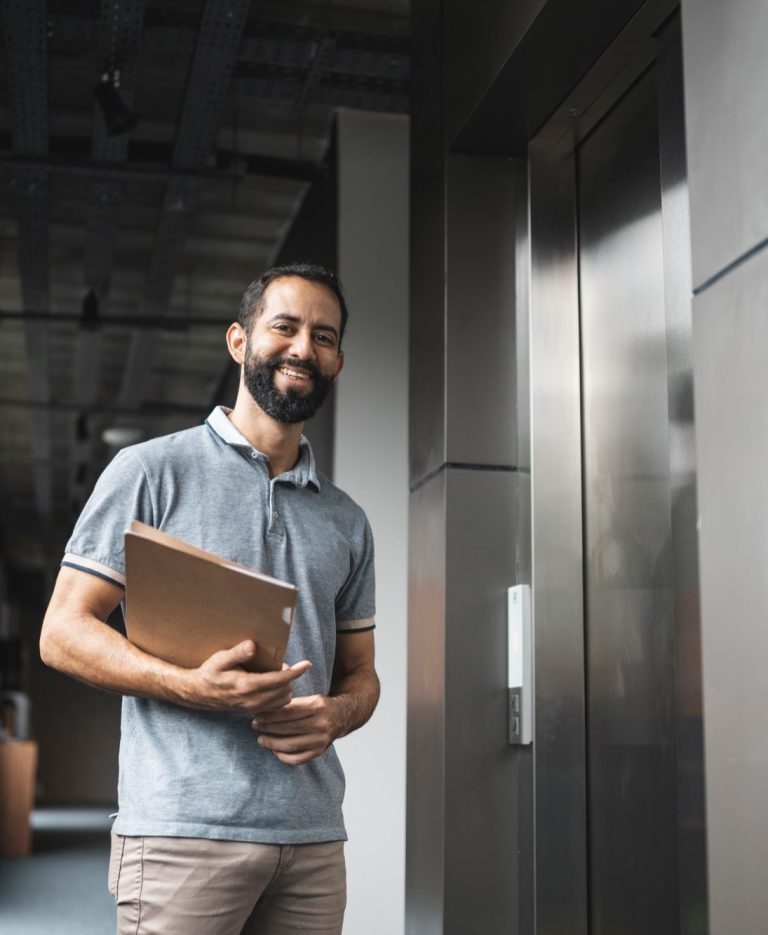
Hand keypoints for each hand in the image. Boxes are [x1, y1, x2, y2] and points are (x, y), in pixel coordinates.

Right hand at [184, 640, 311, 714]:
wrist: (197, 693)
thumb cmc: (209, 673)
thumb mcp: (220, 659)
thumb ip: (237, 653)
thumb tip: (252, 645)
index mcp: (246, 685)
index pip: (278, 680)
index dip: (295, 672)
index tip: (307, 664)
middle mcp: (252, 700)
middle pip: (284, 691)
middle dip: (290, 678)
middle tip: (284, 666)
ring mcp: (252, 708)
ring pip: (282, 702)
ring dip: (286, 688)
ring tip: (280, 676)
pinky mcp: (251, 711)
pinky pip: (274, 707)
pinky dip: (280, 698)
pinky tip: (274, 687)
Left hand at [251, 694, 343, 765]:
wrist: (341, 717)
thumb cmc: (320, 706)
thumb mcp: (310, 697)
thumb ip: (291, 703)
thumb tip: (265, 709)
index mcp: (317, 706)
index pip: (287, 712)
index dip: (269, 715)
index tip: (257, 715)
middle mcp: (320, 724)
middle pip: (286, 728)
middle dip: (267, 727)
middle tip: (255, 725)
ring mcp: (320, 740)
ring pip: (289, 745)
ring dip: (271, 743)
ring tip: (261, 739)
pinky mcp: (319, 752)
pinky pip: (296, 759)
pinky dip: (282, 756)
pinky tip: (275, 750)